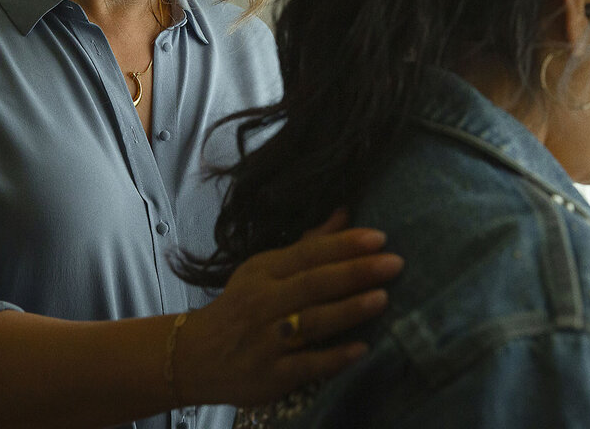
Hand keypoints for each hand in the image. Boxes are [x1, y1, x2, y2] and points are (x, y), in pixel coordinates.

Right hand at [177, 209, 403, 405]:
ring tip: (382, 299)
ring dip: (348, 310)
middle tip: (394, 263)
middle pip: (314, 284)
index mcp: (264, 272)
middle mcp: (264, 303)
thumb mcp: (264, 270)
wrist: (195, 356)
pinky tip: (362, 350)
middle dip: (355, 272)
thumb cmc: (240, 307)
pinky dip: (334, 358)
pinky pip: (306, 365)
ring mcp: (267, 340)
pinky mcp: (271, 375)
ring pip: (312, 322)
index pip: (308, 254)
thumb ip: (307, 246)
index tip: (380, 237)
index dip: (344, 245)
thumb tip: (345, 213)